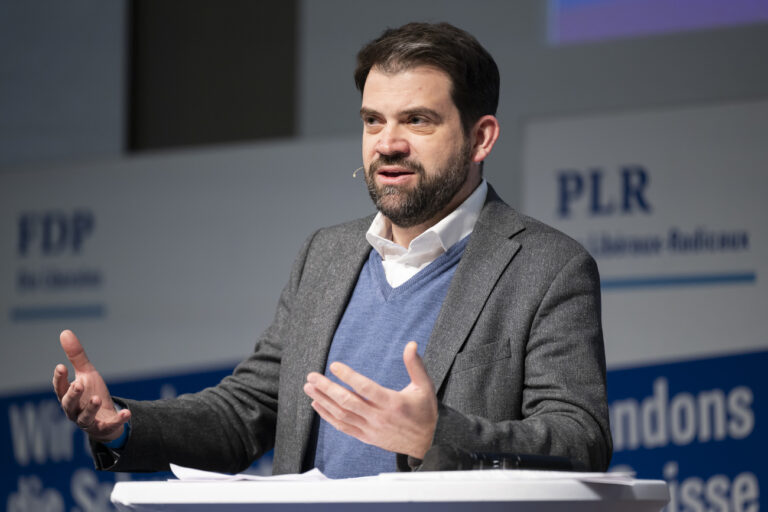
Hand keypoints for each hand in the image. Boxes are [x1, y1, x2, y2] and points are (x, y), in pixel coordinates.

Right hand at [52, 330, 129, 442]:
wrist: (106, 417)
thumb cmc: (92, 393)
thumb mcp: (86, 374)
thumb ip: (76, 356)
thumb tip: (65, 332)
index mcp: (68, 396)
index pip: (59, 388)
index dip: (59, 379)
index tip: (61, 366)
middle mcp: (74, 410)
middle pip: (68, 404)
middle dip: (73, 395)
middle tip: (78, 384)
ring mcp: (87, 421)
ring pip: (85, 418)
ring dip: (90, 408)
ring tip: (97, 398)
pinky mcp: (103, 428)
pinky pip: (109, 426)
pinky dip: (118, 420)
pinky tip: (127, 413)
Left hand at [303, 341, 436, 458]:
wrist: (427, 443)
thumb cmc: (425, 412)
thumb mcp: (425, 386)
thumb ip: (415, 365)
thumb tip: (411, 344)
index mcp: (393, 403)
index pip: (366, 388)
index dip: (348, 376)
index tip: (334, 366)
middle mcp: (379, 417)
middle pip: (348, 402)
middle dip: (327, 388)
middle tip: (312, 377)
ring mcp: (371, 429)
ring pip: (342, 415)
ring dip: (323, 401)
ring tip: (310, 388)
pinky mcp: (366, 437)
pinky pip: (343, 427)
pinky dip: (328, 417)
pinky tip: (318, 406)